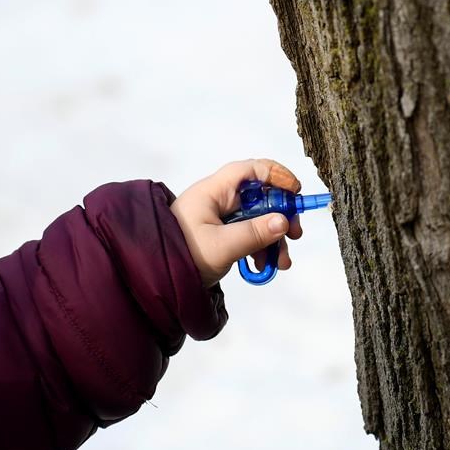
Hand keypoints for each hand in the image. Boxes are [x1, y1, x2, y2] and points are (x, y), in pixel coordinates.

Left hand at [169, 159, 304, 286]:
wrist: (155, 279)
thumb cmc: (181, 255)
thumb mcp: (221, 246)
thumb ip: (254, 234)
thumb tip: (284, 222)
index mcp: (214, 192)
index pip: (250, 170)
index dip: (276, 175)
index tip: (295, 192)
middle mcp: (220, 200)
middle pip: (261, 197)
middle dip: (281, 216)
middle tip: (295, 234)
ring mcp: (222, 218)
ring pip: (259, 219)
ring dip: (274, 239)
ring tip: (281, 263)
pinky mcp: (224, 235)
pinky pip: (251, 235)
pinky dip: (262, 249)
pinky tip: (265, 266)